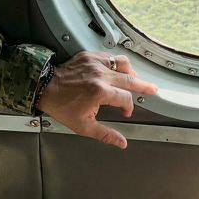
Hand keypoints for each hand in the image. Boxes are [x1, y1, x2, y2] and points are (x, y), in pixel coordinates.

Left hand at [37, 52, 157, 148]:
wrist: (44, 88)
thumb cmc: (61, 106)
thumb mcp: (83, 126)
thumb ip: (106, 134)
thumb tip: (122, 143)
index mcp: (100, 92)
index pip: (126, 98)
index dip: (128, 107)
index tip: (125, 112)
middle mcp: (100, 75)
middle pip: (131, 79)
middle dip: (144, 85)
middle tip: (153, 89)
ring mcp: (95, 63)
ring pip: (122, 63)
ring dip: (131, 72)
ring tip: (135, 79)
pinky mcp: (89, 56)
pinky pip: (109, 56)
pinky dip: (116, 63)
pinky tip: (116, 70)